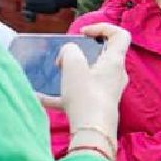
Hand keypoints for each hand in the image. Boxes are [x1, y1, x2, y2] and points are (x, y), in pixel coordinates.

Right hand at [52, 24, 129, 143]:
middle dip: (83, 52)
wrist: (92, 132)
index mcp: (114, 62)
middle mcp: (116, 76)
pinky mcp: (98, 106)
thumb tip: (68, 54)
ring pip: (90, 75)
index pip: (120, 35)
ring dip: (72, 73)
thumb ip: (69, 51)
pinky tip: (41, 98)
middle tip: (67, 57)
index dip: (103, 27)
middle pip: (104, 56)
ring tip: (56, 75)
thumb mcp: (73, 65)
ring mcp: (108, 92)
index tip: (83, 33)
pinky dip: (62, 95)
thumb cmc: (86, 96)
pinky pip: (79, 95)